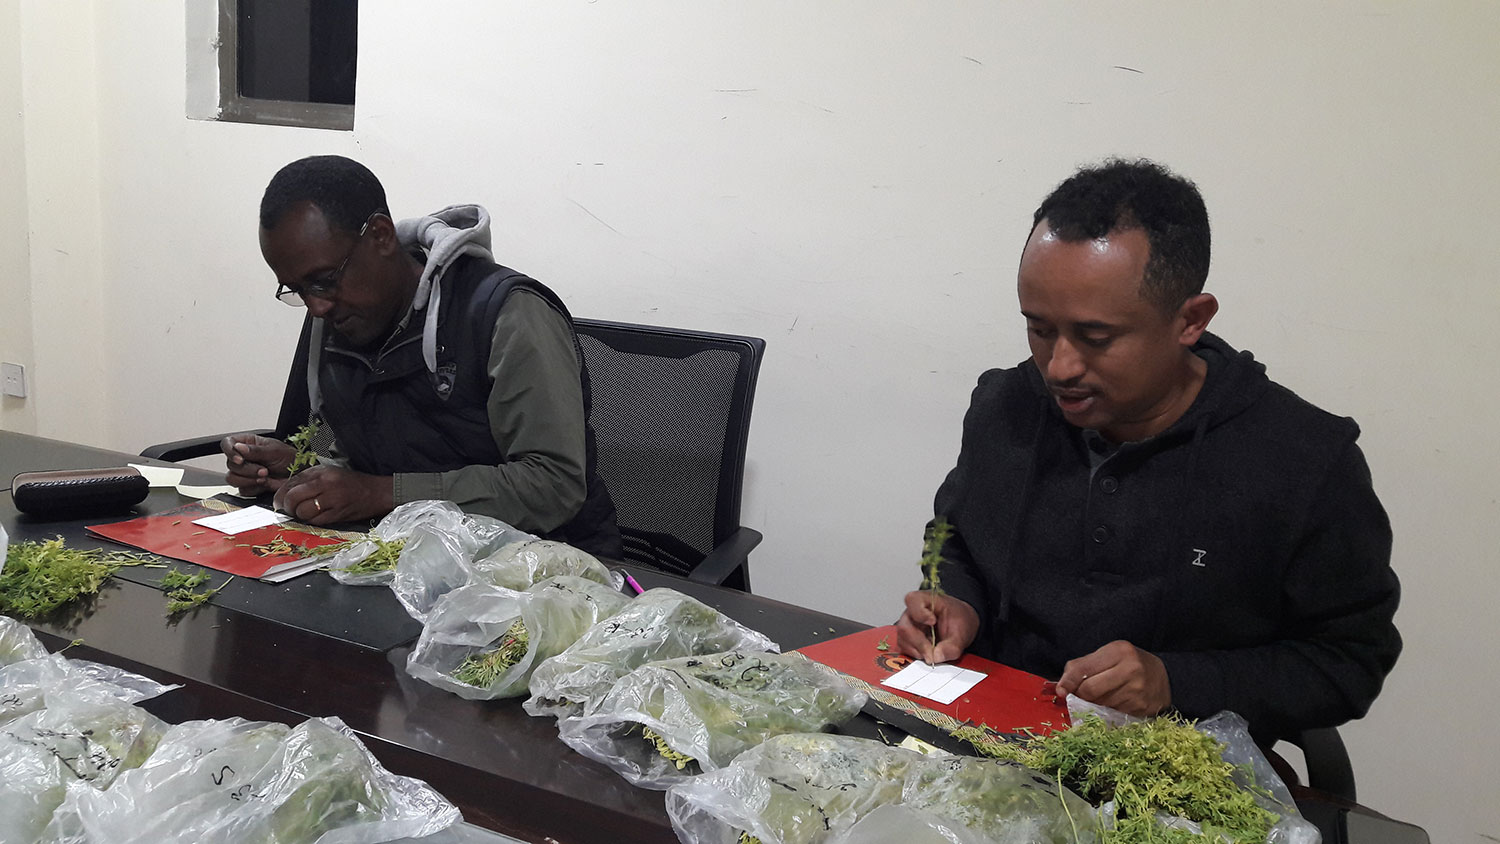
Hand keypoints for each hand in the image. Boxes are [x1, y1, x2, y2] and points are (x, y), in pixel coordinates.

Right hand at [222, 433, 294, 495]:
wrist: (298, 475)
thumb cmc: (290, 458)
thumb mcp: (274, 451)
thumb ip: (255, 450)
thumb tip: (238, 447)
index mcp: (247, 444)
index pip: (227, 444)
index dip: (230, 452)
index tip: (240, 459)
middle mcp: (243, 457)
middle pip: (230, 464)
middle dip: (247, 469)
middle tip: (264, 470)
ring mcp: (245, 473)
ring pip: (232, 478)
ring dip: (249, 480)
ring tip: (265, 477)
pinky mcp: (248, 485)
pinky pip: (242, 490)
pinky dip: (254, 488)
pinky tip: (265, 483)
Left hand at [271, 464, 393, 525]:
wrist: (376, 493)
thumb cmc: (352, 483)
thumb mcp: (329, 472)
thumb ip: (308, 479)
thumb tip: (286, 490)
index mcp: (322, 472)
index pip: (292, 483)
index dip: (281, 494)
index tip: (279, 500)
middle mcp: (326, 485)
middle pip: (293, 498)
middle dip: (286, 506)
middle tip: (287, 509)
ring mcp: (332, 500)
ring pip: (302, 512)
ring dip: (298, 515)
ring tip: (302, 513)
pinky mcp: (337, 515)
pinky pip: (315, 521)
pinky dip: (310, 521)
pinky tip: (314, 516)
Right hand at [895, 592, 979, 663]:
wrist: (960, 626)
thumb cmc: (959, 620)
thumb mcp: (962, 633)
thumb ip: (952, 646)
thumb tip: (937, 656)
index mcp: (926, 600)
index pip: (913, 601)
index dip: (920, 613)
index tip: (932, 622)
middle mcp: (913, 611)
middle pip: (905, 627)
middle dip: (920, 644)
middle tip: (933, 653)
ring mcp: (907, 624)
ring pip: (903, 639)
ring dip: (918, 650)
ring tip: (933, 652)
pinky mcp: (906, 637)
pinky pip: (903, 648)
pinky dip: (916, 654)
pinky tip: (928, 652)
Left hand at [1055, 640, 1170, 716]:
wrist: (1164, 676)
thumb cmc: (1129, 663)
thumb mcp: (1107, 655)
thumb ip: (1082, 666)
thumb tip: (1060, 688)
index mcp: (1118, 651)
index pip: (1083, 669)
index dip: (1067, 682)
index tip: (1060, 691)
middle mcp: (1130, 669)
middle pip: (1090, 690)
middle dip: (1080, 695)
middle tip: (1081, 695)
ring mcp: (1138, 690)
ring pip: (1100, 704)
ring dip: (1095, 704)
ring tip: (1103, 696)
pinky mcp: (1142, 707)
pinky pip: (1113, 714)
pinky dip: (1108, 711)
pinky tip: (1116, 702)